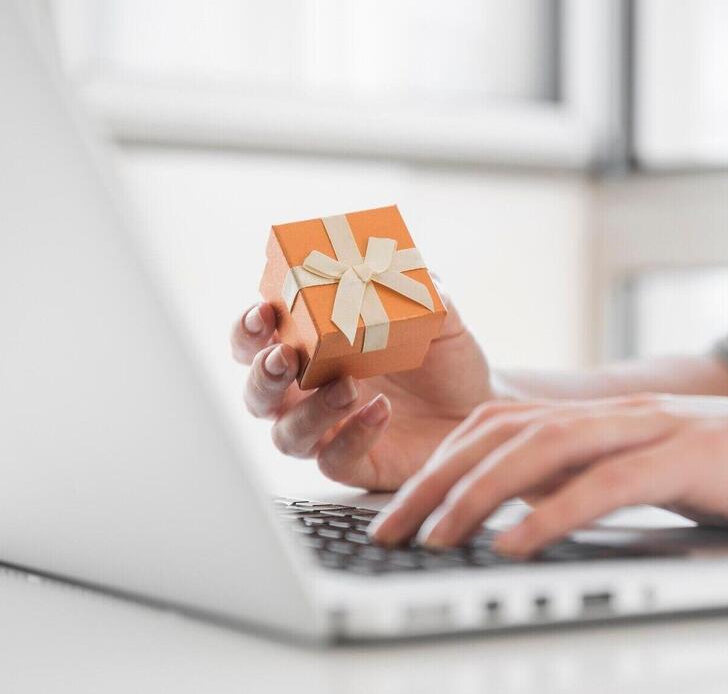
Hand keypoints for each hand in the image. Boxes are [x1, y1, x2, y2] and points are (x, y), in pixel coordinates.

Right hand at [231, 292, 492, 490]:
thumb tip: (399, 263)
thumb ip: (415, 288)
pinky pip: (334, 461)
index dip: (248, 330)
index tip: (264, 312)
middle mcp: (309, 394)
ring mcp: (330, 431)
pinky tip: (379, 412)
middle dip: (263, 376)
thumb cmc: (443, 356)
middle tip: (286, 357)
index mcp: (312, 347)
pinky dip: (351, 438)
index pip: (256, 342)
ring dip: (308, 412)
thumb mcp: (436, 313)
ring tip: (345, 387)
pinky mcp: (358, 464)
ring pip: (287, 436)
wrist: (479, 402)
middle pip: (257, 394)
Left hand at [368, 394, 727, 555]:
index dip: (441, 466)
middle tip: (386, 531)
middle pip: (501, 436)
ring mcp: (655, 430)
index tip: (400, 513)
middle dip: (433, 483)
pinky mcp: (694, 458)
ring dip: (475, 498)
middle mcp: (621, 414)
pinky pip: (605, 486)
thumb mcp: (668, 477)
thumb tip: (538, 515)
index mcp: (610, 418)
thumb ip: (604, 484)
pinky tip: (511, 544)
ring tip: (431, 538)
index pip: (501, 429)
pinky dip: (549, 515)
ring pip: (539, 453)